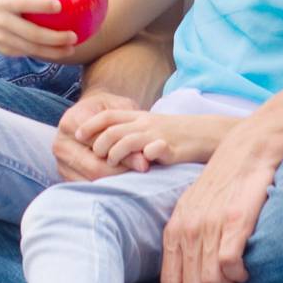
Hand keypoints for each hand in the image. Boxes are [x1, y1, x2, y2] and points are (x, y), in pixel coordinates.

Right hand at [0, 0, 80, 59]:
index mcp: (5, 1)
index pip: (24, 4)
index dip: (41, 6)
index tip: (60, 6)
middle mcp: (2, 21)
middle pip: (31, 34)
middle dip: (55, 38)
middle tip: (74, 36)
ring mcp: (3, 38)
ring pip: (31, 49)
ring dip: (53, 52)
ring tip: (72, 49)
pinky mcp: (5, 50)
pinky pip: (27, 54)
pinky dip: (44, 55)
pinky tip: (60, 52)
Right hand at [54, 91, 147, 180]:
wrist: (91, 113)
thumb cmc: (109, 110)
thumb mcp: (119, 111)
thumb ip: (129, 134)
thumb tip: (142, 163)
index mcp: (70, 122)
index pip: (98, 145)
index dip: (123, 155)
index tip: (145, 162)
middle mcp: (61, 144)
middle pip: (94, 168)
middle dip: (121, 172)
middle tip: (142, 172)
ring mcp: (61, 163)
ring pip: (91, 181)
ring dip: (116, 182)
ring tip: (134, 176)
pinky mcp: (65, 177)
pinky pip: (88, 188)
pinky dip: (107, 187)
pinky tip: (122, 181)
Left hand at [78, 110, 228, 167]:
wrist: (205, 134)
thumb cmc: (174, 135)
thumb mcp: (150, 127)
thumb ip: (130, 132)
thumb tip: (104, 143)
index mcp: (139, 116)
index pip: (108, 116)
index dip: (90, 124)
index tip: (77, 135)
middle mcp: (145, 123)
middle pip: (112, 130)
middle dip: (98, 144)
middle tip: (95, 156)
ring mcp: (157, 135)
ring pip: (126, 141)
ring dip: (113, 154)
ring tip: (111, 164)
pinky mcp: (169, 148)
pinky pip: (152, 150)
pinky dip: (141, 158)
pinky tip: (138, 166)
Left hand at [160, 124, 282, 282]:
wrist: (247, 150)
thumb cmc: (224, 181)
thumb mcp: (194, 207)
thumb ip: (188, 235)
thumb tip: (193, 271)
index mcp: (176, 228)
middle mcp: (188, 229)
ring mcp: (210, 225)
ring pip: (209, 282)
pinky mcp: (234, 221)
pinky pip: (228, 265)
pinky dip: (238, 277)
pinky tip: (247, 272)